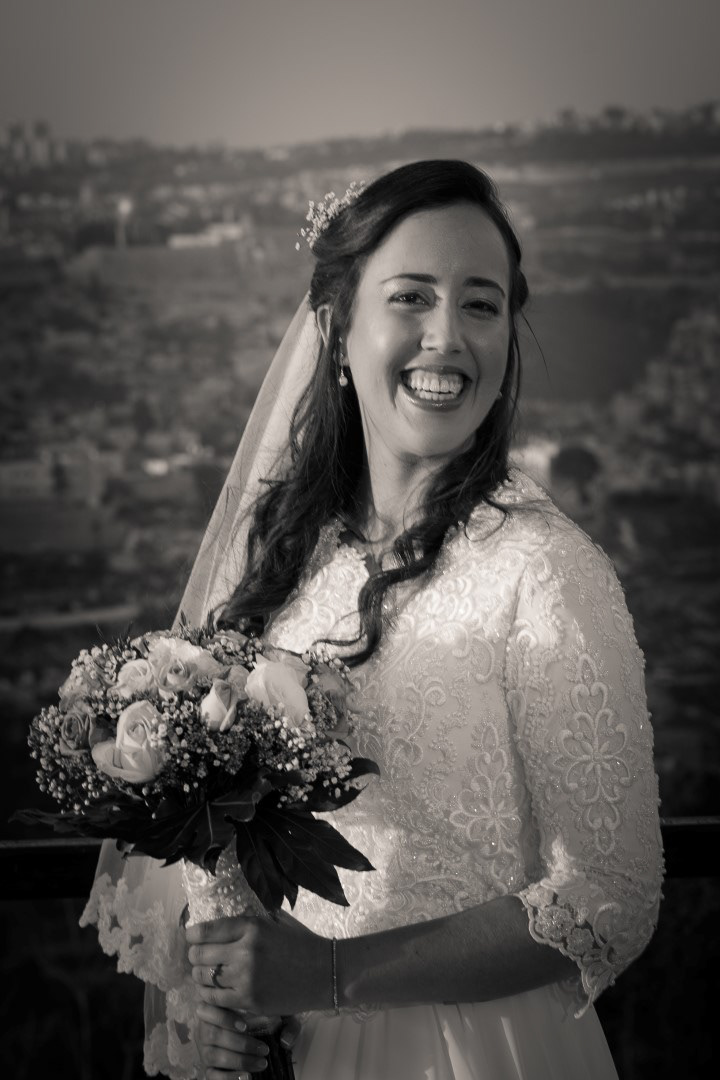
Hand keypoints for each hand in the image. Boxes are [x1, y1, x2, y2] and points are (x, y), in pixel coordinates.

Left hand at [187, 912, 330, 1016]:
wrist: (326, 972)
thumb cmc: (302, 944)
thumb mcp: (276, 923)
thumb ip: (249, 923)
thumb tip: (221, 924)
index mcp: (252, 926)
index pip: (207, 930)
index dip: (192, 934)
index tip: (190, 936)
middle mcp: (245, 950)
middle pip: (200, 954)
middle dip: (194, 955)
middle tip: (197, 956)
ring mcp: (246, 978)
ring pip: (204, 977)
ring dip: (200, 975)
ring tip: (204, 974)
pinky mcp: (249, 1000)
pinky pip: (214, 998)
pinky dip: (208, 994)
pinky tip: (212, 990)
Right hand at [194, 1003, 301, 1078]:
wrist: (253, 1036)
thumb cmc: (262, 1019)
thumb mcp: (276, 1015)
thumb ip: (285, 1023)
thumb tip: (285, 1040)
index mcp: (214, 1007)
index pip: (209, 1009)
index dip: (225, 1017)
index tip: (245, 1026)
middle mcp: (204, 1028)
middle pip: (213, 1034)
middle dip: (240, 1043)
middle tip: (263, 1049)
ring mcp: (204, 1049)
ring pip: (213, 1055)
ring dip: (238, 1060)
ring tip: (261, 1063)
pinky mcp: (208, 1068)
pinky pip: (213, 1075)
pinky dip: (229, 1077)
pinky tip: (246, 1076)